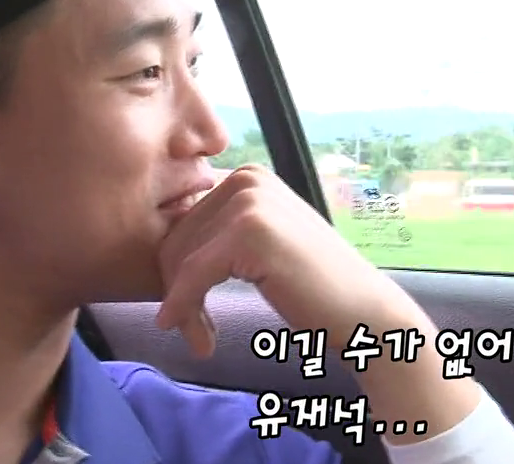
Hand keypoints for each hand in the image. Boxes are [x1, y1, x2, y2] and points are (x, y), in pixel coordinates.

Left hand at [155, 164, 424, 356]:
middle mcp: (246, 177)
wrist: (364, 314)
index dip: (174, 271)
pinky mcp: (250, 232)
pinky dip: (184, 307)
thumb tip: (149, 246)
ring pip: (179, 259)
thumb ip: (212, 235)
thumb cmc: (309, 287)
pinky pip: (192, 274)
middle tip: (192, 332)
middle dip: (176, 291)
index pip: (180, 223)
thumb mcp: (255, 246)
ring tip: (201, 338)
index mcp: (245, 176)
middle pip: (174, 238)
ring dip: (183, 306)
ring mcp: (250, 201)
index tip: (184, 311)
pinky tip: (190, 334)